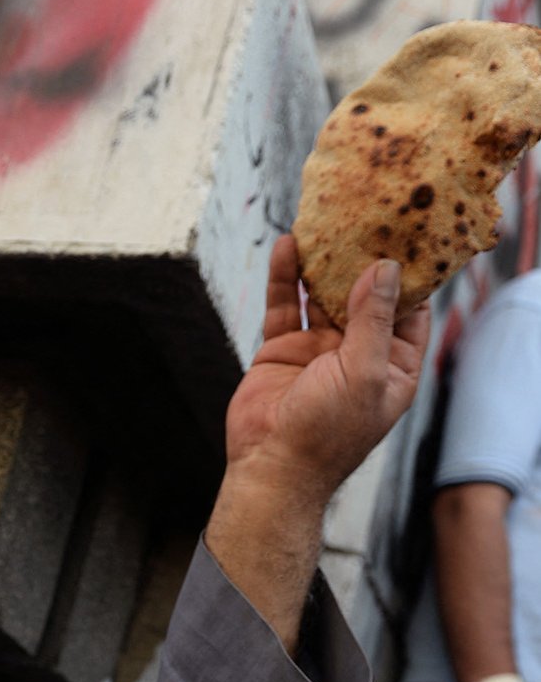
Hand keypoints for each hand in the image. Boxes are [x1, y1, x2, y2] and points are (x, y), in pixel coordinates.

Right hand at [223, 235, 430, 511]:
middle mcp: (358, 354)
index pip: (410, 310)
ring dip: (323, 262)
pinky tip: (288, 247)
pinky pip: (287, 305)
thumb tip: (385, 269)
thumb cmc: (326, 433)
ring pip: (324, 295)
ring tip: (325, 222)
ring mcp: (318, 350)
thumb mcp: (365, 373)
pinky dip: (287, 277)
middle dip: (363, 259)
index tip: (407, 233)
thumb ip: (374, 320)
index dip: (410, 275)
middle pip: (366, 295)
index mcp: (393, 366)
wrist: (271, 466)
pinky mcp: (282, 349)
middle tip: (365, 214)